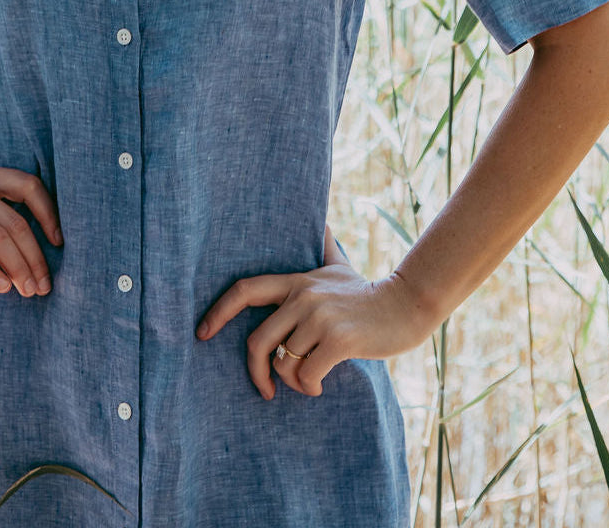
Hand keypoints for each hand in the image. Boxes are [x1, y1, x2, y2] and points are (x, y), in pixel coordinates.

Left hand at [195, 227, 428, 399]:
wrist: (406, 305)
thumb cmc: (368, 292)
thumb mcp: (339, 264)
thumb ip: (324, 245)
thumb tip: (320, 218)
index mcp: (295, 281)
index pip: (245, 290)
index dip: (218, 312)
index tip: (201, 334)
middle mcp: (302, 296)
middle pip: (257, 340)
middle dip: (255, 372)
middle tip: (266, 390)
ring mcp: (319, 317)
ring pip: (282, 362)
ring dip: (291, 382)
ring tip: (307, 382)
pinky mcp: (338, 339)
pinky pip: (304, 374)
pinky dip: (308, 388)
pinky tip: (319, 387)